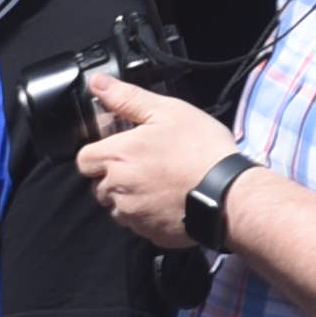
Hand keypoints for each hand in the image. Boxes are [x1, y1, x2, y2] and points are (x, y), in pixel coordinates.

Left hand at [73, 68, 234, 249]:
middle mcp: (117, 189)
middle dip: (115, 175)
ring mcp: (132, 214)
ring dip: (130, 196)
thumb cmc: (202, 150)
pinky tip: (170, 201)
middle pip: (99, 184)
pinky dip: (147, 214)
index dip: (101, 152)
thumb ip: (127, 98)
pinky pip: (138, 224)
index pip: (84, 159)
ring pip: (117, 206)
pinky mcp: (149, 234)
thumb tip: (97, 83)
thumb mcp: (168, 112)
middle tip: (147, 165)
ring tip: (161, 183)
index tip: (123, 149)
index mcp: (116, 157)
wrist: (231, 194)